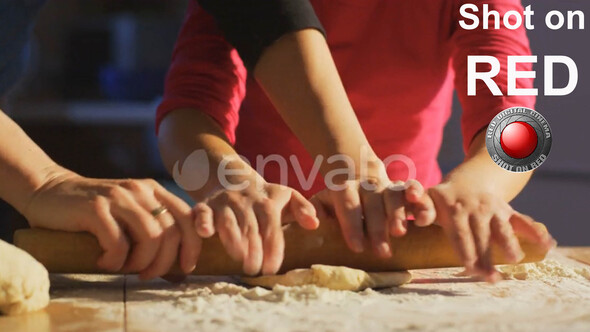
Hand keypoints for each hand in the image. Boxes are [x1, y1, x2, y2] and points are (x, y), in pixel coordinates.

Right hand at [24, 166, 199, 279]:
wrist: (50, 192)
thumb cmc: (95, 214)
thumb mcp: (131, 215)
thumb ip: (154, 230)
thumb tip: (179, 268)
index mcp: (154, 191)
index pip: (188, 217)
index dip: (192, 246)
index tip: (185, 267)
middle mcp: (141, 190)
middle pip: (171, 232)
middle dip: (164, 263)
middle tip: (147, 275)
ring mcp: (119, 197)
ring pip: (151, 238)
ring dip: (141, 263)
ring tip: (125, 268)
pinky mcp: (95, 208)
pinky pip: (118, 244)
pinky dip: (115, 262)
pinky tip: (104, 263)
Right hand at [192, 178, 318, 275]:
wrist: (233, 178)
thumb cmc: (265, 197)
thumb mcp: (287, 197)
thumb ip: (303, 208)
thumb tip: (315, 224)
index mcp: (267, 201)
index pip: (272, 226)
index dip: (273, 247)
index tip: (273, 268)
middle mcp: (246, 201)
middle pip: (251, 228)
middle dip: (254, 250)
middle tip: (256, 270)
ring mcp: (225, 202)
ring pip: (228, 222)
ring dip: (233, 241)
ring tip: (239, 259)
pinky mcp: (206, 205)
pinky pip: (201, 212)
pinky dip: (202, 222)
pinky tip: (205, 234)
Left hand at [311, 171, 435, 257]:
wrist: (358, 177)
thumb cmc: (337, 202)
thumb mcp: (322, 203)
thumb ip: (312, 211)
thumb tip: (312, 224)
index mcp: (344, 187)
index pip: (347, 204)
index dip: (352, 225)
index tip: (358, 247)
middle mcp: (367, 184)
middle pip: (372, 202)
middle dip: (377, 227)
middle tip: (381, 252)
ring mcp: (387, 185)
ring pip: (394, 194)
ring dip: (397, 214)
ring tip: (399, 234)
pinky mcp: (404, 189)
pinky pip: (414, 189)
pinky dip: (419, 199)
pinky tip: (422, 216)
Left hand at [428, 181, 555, 281]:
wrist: (469, 179)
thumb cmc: (443, 197)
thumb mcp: (428, 198)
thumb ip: (422, 208)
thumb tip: (419, 217)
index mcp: (454, 209)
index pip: (461, 235)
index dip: (466, 253)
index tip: (471, 270)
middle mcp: (476, 208)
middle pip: (481, 237)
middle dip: (486, 259)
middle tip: (491, 280)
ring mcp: (493, 209)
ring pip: (502, 229)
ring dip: (509, 245)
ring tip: (514, 261)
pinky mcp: (507, 210)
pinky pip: (521, 220)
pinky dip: (535, 231)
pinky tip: (547, 243)